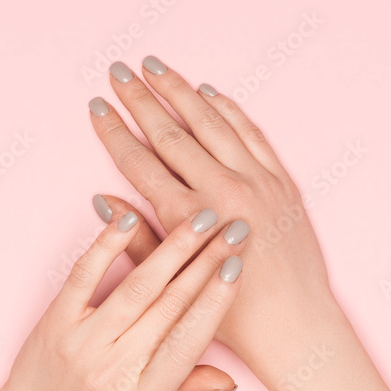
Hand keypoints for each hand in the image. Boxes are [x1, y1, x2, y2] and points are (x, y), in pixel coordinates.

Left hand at [1, 205, 246, 390]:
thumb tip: (229, 378)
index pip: (189, 340)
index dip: (216, 301)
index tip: (237, 267)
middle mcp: (115, 369)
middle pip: (171, 305)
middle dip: (207, 263)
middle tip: (235, 229)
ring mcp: (82, 343)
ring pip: (137, 287)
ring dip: (174, 248)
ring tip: (203, 220)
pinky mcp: (55, 321)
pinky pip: (84, 276)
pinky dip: (106, 245)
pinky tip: (128, 219)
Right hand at [88, 57, 338, 367]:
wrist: (295, 324)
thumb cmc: (233, 316)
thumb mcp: (175, 282)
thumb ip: (137, 239)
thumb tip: (103, 201)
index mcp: (190, 217)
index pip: (140, 162)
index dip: (114, 131)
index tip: (96, 106)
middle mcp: (223, 190)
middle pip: (171, 132)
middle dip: (140, 98)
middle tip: (118, 70)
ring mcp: (256, 181)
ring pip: (211, 121)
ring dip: (180, 90)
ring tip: (155, 66)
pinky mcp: (281, 181)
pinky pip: (251, 133)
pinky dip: (229, 109)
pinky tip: (209, 93)